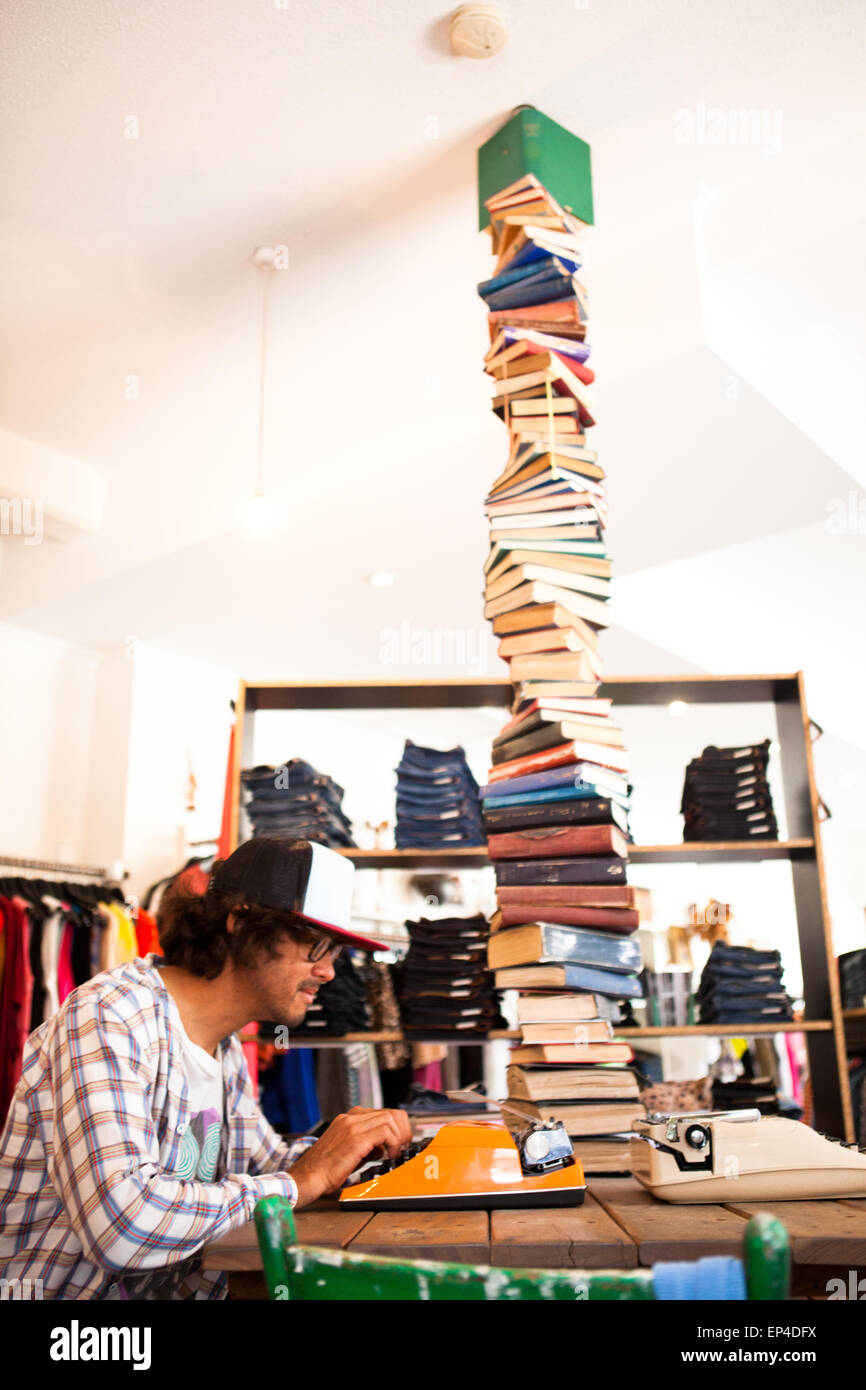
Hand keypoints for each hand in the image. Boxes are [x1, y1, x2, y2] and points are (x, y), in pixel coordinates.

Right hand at [289, 1107, 412, 1206]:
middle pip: (391, 1113)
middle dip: (403, 1131)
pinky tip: (388, 1156)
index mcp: (349, 1119)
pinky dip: (393, 1144)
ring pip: (390, 1118)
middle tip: (403, 1148)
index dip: (398, 1128)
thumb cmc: (325, 1169)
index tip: (401, 1143)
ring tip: (395, 1154)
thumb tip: (383, 1147)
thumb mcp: (350, 1151)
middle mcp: (351, 1118)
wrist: (307, 1177)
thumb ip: (367, 1145)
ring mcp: (352, 1125)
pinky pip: (386, 1131)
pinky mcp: (355, 1138)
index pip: (384, 1113)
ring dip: (399, 1138)